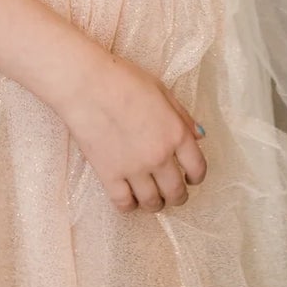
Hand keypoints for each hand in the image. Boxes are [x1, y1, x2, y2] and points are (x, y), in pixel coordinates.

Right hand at [56, 52, 207, 213]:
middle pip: (176, 192)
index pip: (197, 168)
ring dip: (155, 204)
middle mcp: (159, 156)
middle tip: (172, 194)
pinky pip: (124, 204)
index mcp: (176, 134)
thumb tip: (199, 136)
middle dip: (177, 196)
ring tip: (151, 198)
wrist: (86, 84)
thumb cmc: (124, 80)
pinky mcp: (109, 175)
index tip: (190, 178)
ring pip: (152, 202)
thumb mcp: (161, 91)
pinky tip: (129, 198)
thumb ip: (182, 116)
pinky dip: (130, 206)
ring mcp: (134, 169)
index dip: (196, 177)